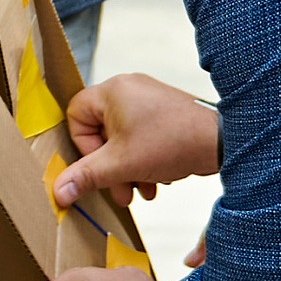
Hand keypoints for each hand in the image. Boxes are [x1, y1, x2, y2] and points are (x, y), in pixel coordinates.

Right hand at [51, 70, 220, 206]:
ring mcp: (148, 98)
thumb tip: (58, 191)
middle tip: (122, 191)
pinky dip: (144, 158)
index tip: (102, 166)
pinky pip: (140, 135)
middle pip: (101, 131)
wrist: (222, 141)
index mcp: (112, 91)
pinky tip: (158, 179)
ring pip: (122, 138)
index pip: (76, 117)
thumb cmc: (173, 142)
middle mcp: (128, 89)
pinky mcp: (164, 111)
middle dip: (111, 167)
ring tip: (144, 188)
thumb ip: (86, 177)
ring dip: (128, 167)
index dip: (84, 147)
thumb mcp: (122, 164)